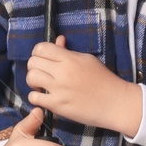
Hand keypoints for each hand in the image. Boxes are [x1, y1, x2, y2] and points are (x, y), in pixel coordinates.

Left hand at [25, 35, 140, 134]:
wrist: (115, 103)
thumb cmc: (104, 80)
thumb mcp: (88, 60)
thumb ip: (69, 52)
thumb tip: (58, 40)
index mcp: (70, 59)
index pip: (41, 48)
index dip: (38, 53)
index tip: (44, 60)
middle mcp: (62, 72)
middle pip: (32, 62)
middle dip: (35, 67)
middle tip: (44, 73)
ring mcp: (59, 89)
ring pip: (31, 78)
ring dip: (33, 81)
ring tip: (42, 85)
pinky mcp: (58, 106)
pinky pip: (34, 98)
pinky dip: (36, 97)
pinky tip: (45, 97)